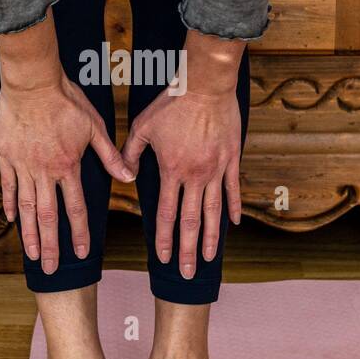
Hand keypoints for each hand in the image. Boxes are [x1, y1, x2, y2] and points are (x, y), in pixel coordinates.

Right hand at [0, 13, 133, 273]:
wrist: (32, 81)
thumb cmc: (66, 99)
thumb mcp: (95, 126)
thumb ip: (110, 155)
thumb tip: (130, 177)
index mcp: (68, 166)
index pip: (75, 208)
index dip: (78, 233)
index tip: (80, 254)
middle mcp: (44, 171)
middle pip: (47, 217)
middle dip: (51, 245)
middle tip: (51, 269)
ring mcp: (22, 165)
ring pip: (24, 207)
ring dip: (29, 234)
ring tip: (32, 254)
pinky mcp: (5, 156)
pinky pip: (7, 186)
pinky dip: (9, 205)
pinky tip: (11, 220)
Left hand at [120, 32, 244, 279]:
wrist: (205, 85)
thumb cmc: (171, 103)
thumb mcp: (142, 126)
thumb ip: (130, 153)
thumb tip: (124, 176)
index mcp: (171, 170)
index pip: (167, 213)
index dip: (165, 238)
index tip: (163, 258)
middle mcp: (195, 176)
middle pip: (191, 221)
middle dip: (188, 250)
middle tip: (187, 273)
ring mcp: (215, 169)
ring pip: (214, 212)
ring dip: (211, 238)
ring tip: (209, 258)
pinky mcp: (231, 159)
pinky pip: (233, 189)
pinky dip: (234, 208)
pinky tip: (235, 225)